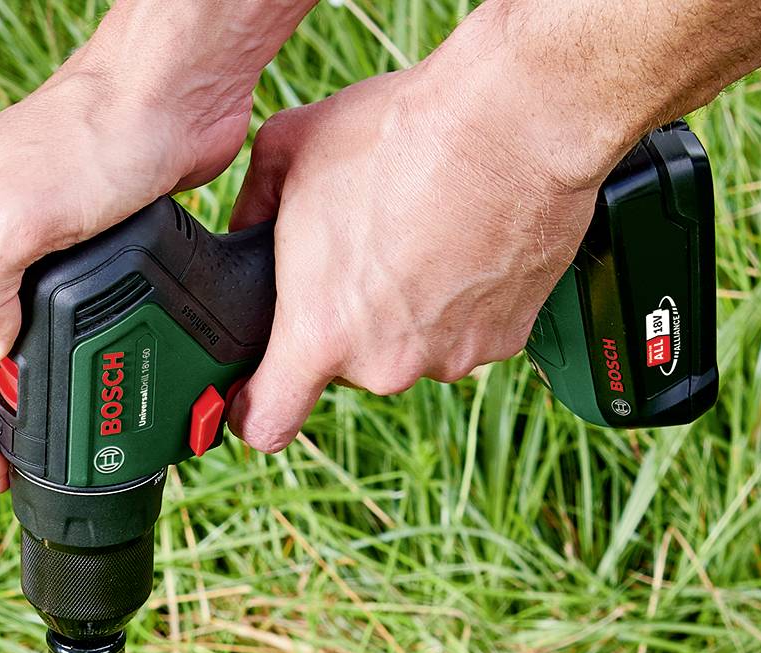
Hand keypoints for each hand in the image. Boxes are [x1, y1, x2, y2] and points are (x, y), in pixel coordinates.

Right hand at [0, 7, 281, 492]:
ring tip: (44, 437)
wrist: (171, 92)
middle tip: (11, 462)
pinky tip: (81, 378)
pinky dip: (57, 358)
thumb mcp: (18, 217)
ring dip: (16, 391)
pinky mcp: (76, 245)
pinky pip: (50, 319)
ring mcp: (23, 244)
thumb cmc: (93, 137)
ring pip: (2, 337)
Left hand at [222, 58, 610, 451]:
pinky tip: (463, 243)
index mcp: (320, 333)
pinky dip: (460, 300)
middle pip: (346, 366)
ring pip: (407, 348)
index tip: (249, 395)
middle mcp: (384, 363)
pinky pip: (464, 332)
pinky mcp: (505, 339)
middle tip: (362, 250)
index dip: (250, 410)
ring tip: (419, 234)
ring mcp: (450, 356)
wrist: (513, 121)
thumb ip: (252, 208)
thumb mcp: (287, 152)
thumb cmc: (399, 132)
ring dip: (405, 309)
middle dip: (344, 320)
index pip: (267, 423)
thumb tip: (247, 230)